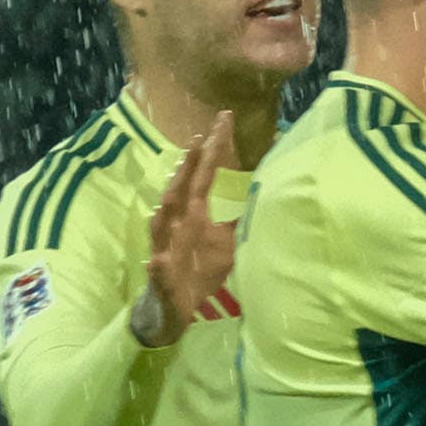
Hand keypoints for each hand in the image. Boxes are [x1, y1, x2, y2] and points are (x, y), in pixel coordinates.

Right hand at [131, 110, 236, 348]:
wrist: (175, 308)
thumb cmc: (200, 269)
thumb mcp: (228, 242)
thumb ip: (241, 217)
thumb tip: (267, 196)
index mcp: (194, 213)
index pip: (206, 174)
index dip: (213, 147)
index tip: (224, 118)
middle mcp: (177, 223)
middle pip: (183, 187)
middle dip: (191, 161)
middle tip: (202, 133)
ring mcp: (165, 247)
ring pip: (163, 220)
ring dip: (170, 197)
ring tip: (177, 176)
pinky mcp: (161, 276)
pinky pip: (158, 269)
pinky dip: (159, 264)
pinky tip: (159, 259)